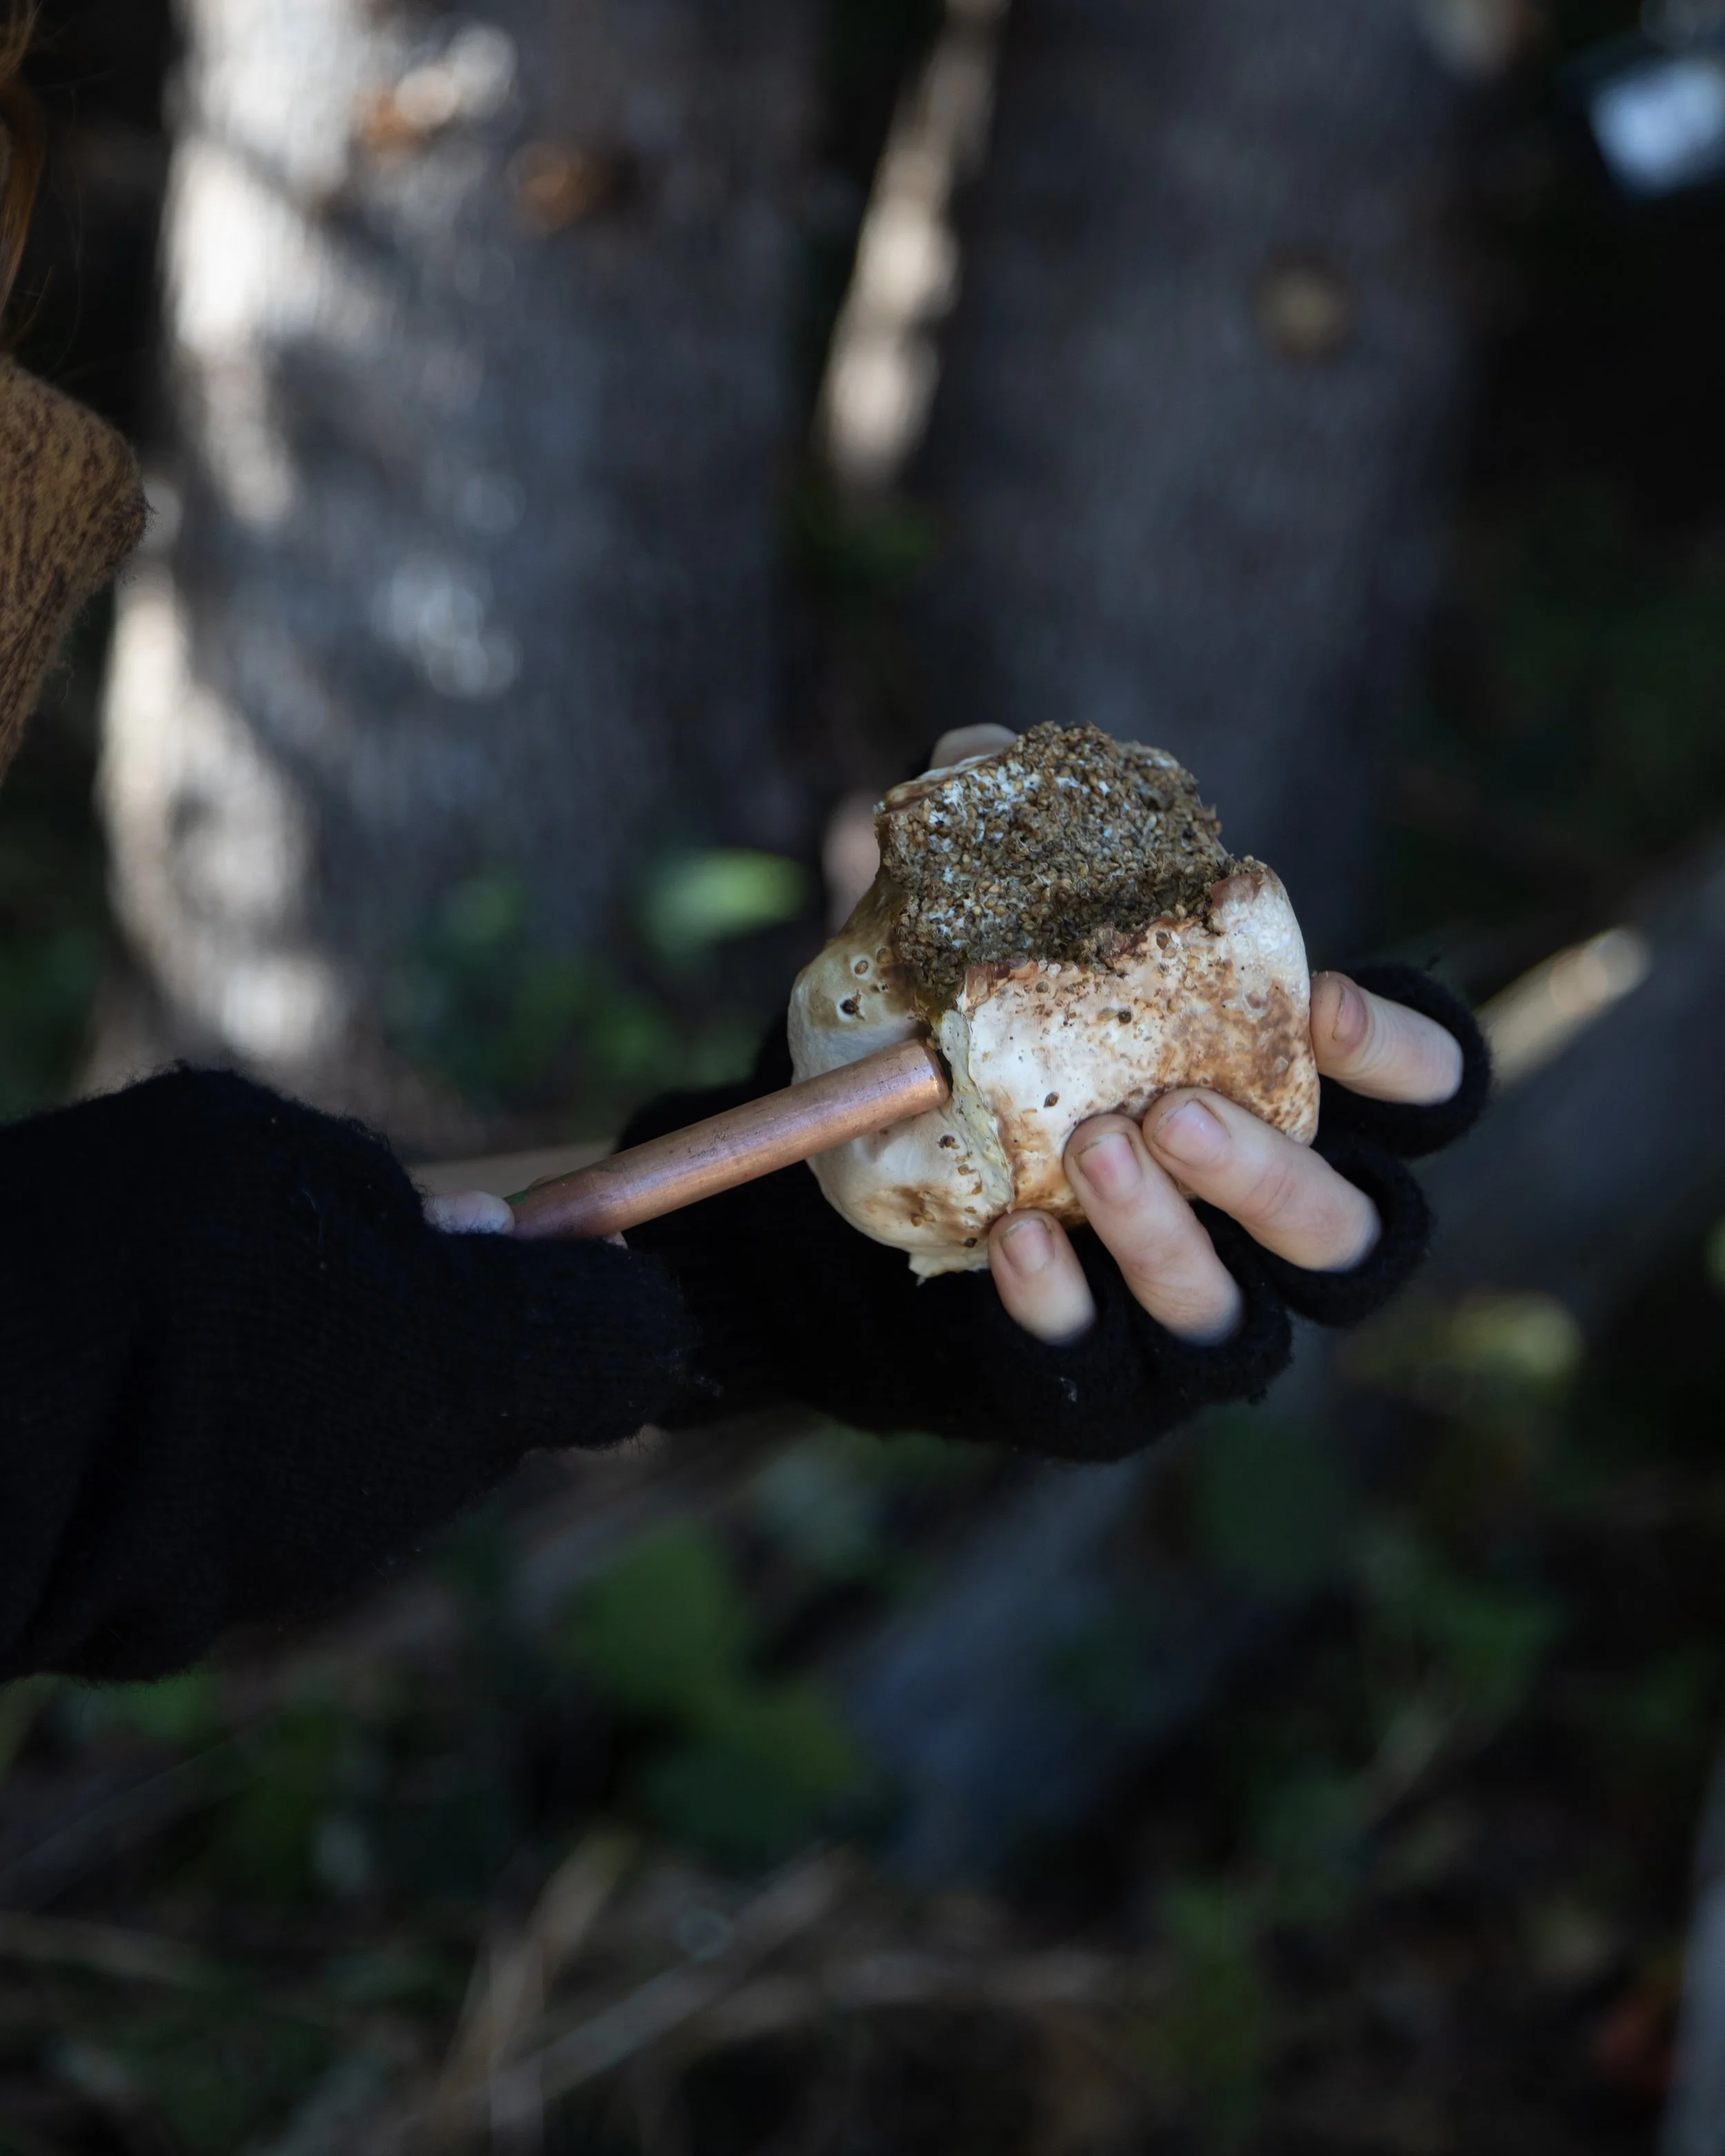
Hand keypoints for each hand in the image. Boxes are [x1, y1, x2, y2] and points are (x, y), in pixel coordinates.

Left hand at [988, 969, 1463, 1344]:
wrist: (978, 1212)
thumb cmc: (1093, 1072)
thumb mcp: (1131, 999)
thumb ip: (1145, 940)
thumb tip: (1101, 829)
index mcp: (1339, 1130)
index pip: (1434, 1096)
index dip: (1403, 1058)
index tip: (1322, 1005)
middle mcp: (1299, 1241)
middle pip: (1340, 1234)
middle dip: (1263, 1176)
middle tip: (1178, 1113)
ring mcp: (1215, 1323)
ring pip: (1219, 1306)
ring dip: (1157, 1231)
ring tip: (1094, 1151)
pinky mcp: (1120, 1384)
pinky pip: (1099, 1354)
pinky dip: (1058, 1298)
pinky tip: (1020, 1234)